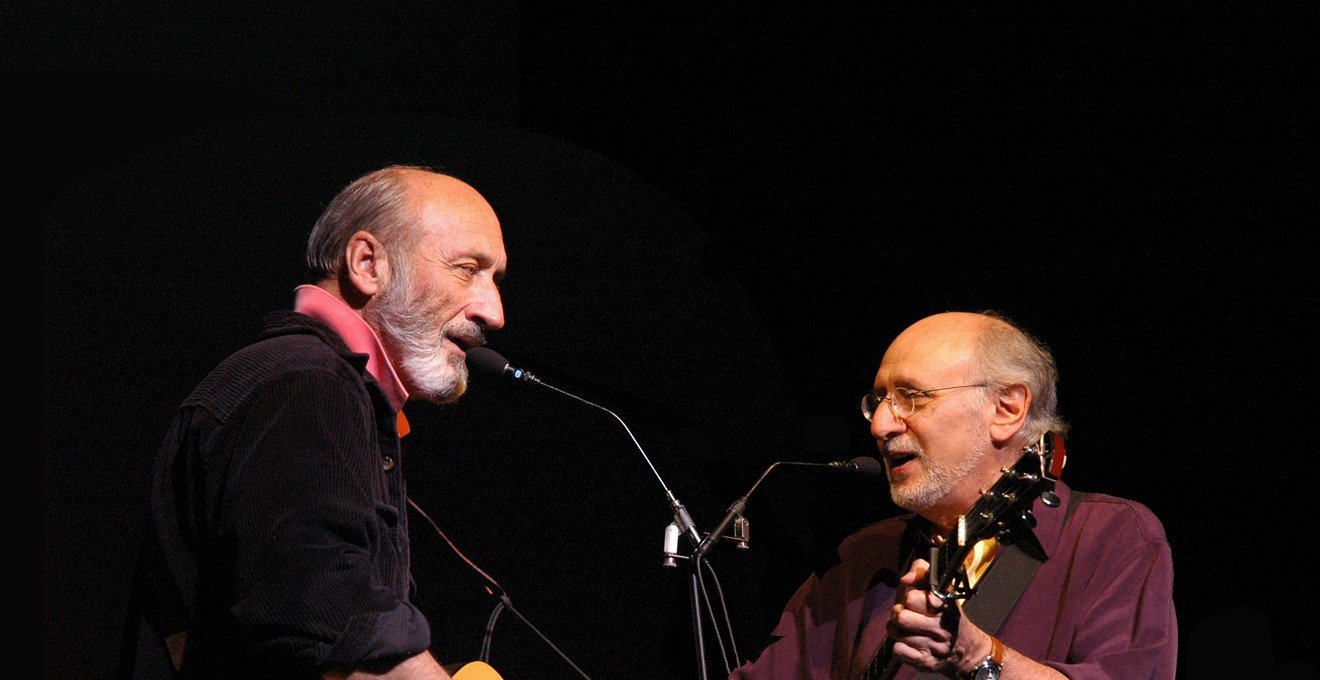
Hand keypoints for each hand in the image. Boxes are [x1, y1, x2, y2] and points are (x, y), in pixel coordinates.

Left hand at [886, 558, 991, 677]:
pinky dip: (899, 646)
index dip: (909, 597)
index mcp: (944, 607)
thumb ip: (923, 575)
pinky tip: (909, 643)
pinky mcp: (925, 662)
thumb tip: (907, 576)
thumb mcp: (942, 592)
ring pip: (895, 632)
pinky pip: (898, 650)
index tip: (914, 599)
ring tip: (907, 628)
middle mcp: (940, 628)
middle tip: (906, 614)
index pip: (913, 598)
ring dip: (897, 629)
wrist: (967, 651)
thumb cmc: (949, 618)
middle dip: (898, 613)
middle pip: (900, 616)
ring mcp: (933, 647)